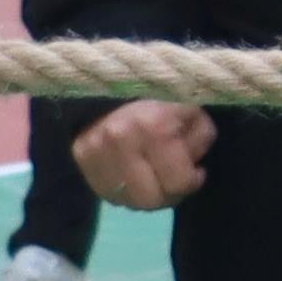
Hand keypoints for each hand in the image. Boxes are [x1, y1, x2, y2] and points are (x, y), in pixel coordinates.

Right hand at [76, 100, 210, 210]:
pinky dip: (124, 191)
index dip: (192, 181)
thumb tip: (194, 166)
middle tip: (175, 179)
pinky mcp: (79, 155)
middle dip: (168, 193)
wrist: (112, 80)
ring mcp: (94, 150)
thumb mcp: (194, 110)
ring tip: (155, 177)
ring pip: (127, 201)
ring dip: (145, 195)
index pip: (177, 183)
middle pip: (150, 200)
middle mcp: (119, 140)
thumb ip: (201, 138)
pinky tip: (135, 176)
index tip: (197, 171)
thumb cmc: (162, 95)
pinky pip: (106, 193)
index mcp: (152, 126)